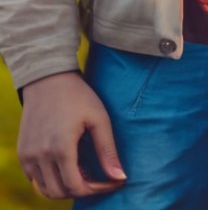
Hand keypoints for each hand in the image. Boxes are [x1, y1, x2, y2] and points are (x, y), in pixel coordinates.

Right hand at [18, 71, 125, 198]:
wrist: (49, 80)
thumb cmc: (79, 96)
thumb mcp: (99, 119)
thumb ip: (107, 150)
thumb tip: (120, 177)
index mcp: (60, 148)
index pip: (76, 186)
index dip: (97, 189)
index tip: (114, 182)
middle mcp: (40, 156)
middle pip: (59, 192)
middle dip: (82, 190)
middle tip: (100, 179)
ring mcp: (27, 156)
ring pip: (45, 189)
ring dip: (65, 188)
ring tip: (85, 173)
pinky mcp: (22, 153)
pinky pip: (35, 179)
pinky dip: (51, 180)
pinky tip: (69, 167)